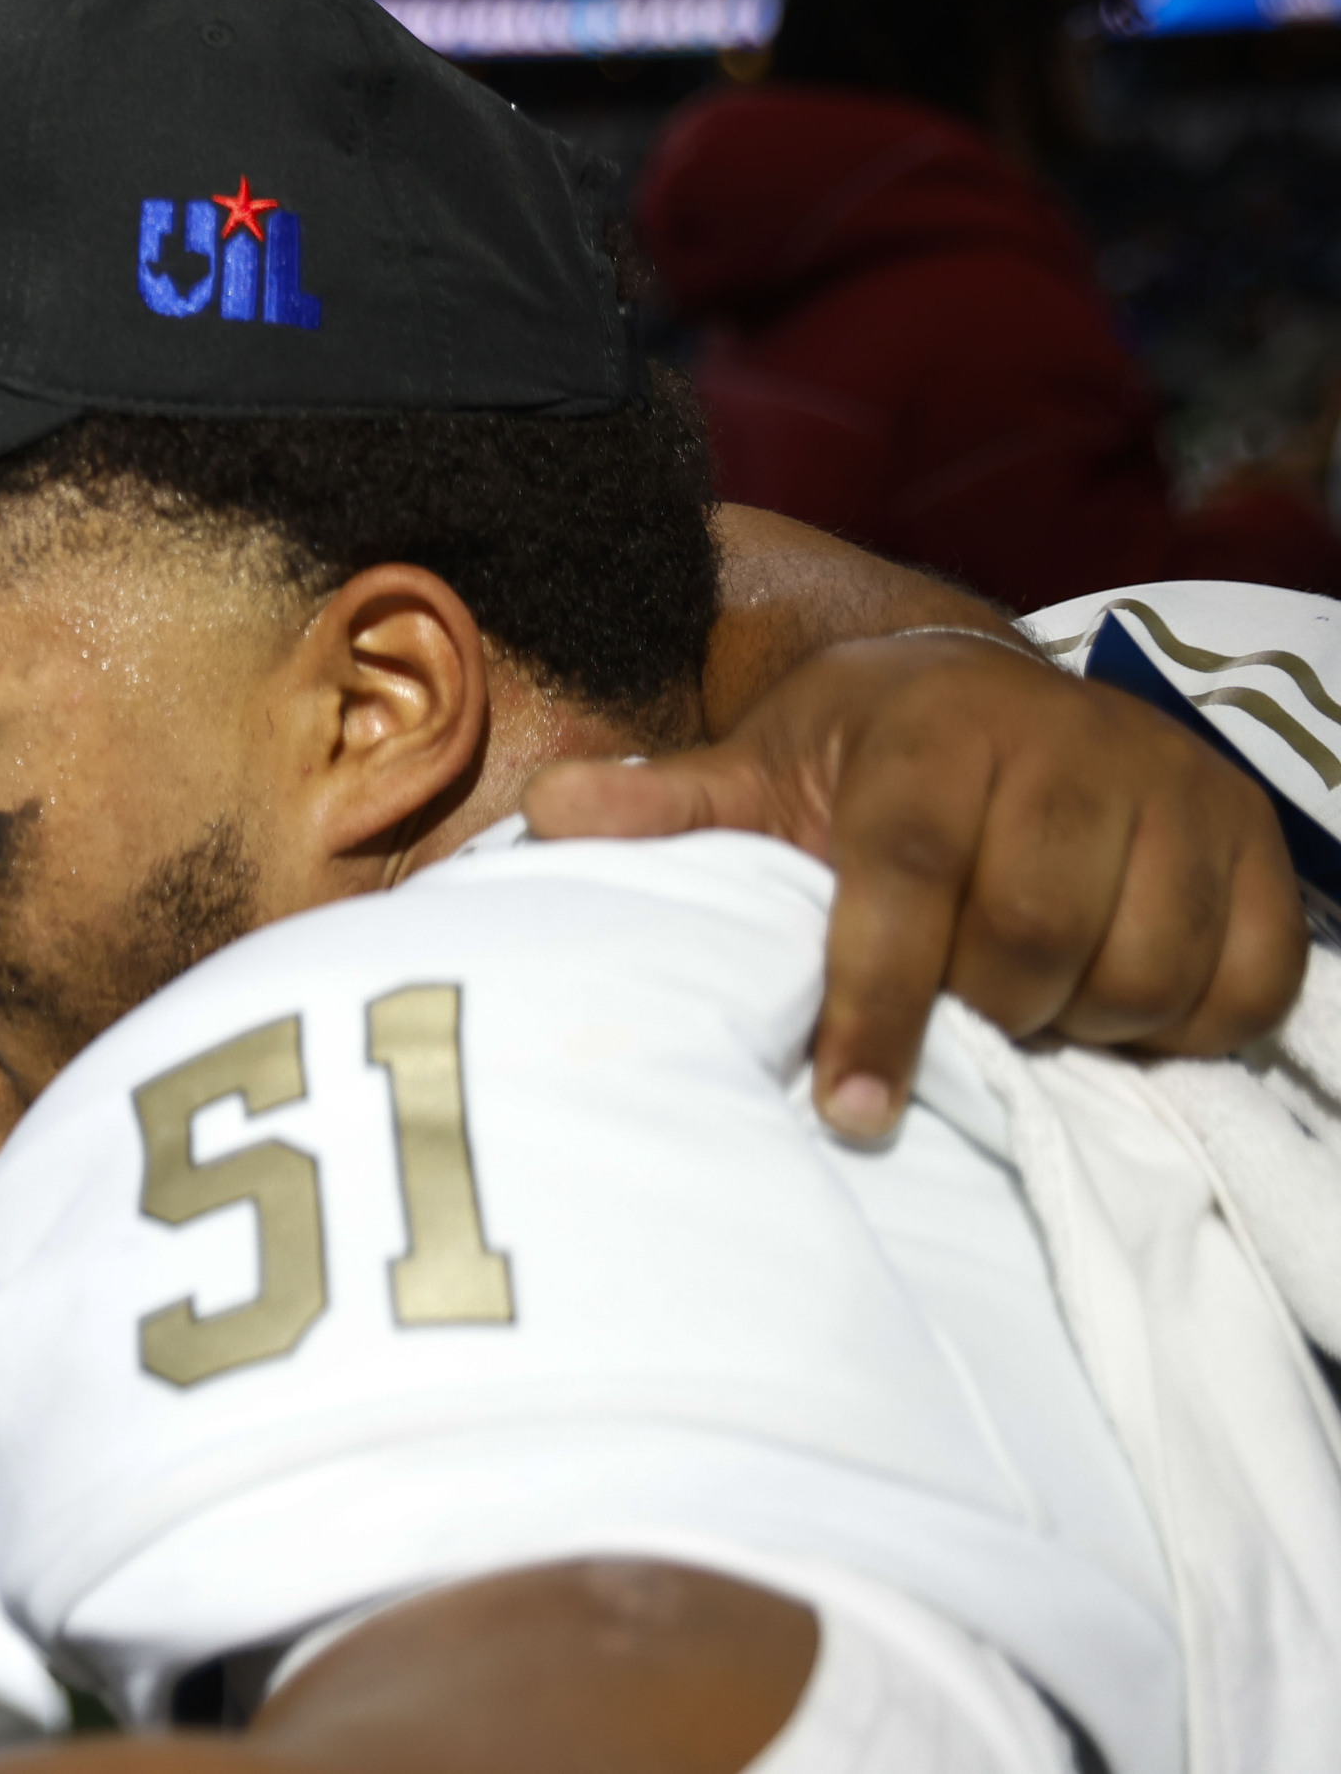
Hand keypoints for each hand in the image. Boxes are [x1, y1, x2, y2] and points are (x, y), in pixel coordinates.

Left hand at [526, 631, 1307, 1136]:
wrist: (995, 694)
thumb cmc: (863, 759)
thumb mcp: (763, 766)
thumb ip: (671, 805)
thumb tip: (548, 814)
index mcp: (935, 732)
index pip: (908, 883)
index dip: (879, 1003)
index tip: (850, 1112)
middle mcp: (1069, 744)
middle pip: (1033, 944)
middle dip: (981, 1011)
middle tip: (950, 1013)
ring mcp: (1176, 789)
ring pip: (1137, 974)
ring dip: (1075, 1023)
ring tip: (1020, 997)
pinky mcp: (1257, 841)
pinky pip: (1242, 986)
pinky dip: (1181, 1023)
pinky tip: (1113, 999)